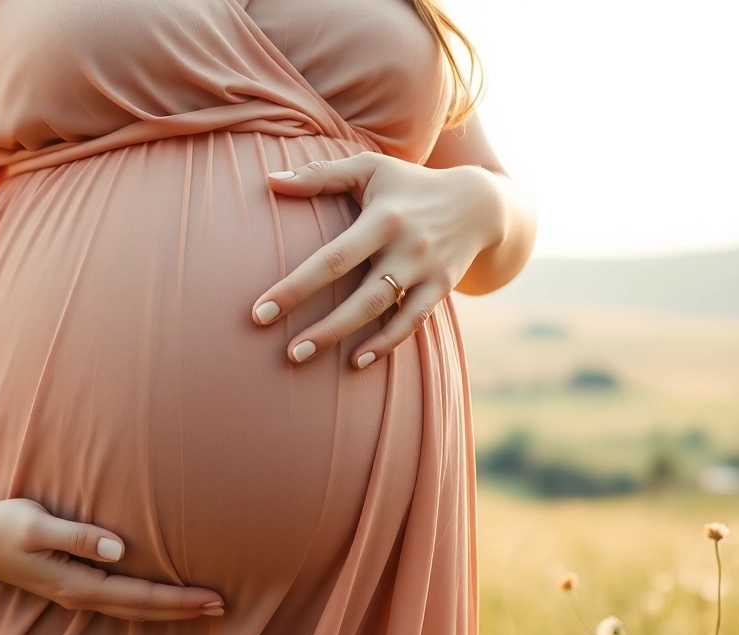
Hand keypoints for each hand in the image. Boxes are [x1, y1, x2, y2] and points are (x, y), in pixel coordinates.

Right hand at [0, 499, 224, 620]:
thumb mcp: (35, 524)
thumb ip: (77, 537)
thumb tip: (118, 549)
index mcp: (76, 583)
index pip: (139, 595)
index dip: (178, 599)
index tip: (213, 598)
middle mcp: (79, 594)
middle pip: (141, 608)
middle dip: (182, 609)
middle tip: (223, 606)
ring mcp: (73, 591)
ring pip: (131, 606)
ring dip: (167, 607)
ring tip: (200, 605)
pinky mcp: (68, 582)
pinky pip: (117, 598)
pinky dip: (144, 599)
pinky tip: (155, 595)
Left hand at [251, 152, 504, 368]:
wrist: (479, 204)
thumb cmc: (409, 185)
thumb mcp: (370, 168)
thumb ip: (321, 174)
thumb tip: (270, 181)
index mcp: (382, 218)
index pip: (332, 258)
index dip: (296, 287)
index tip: (260, 311)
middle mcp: (406, 247)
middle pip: (358, 293)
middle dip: (321, 326)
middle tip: (286, 352)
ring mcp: (426, 270)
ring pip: (382, 311)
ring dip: (344, 337)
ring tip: (303, 358)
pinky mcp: (442, 288)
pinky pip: (413, 321)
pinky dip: (387, 342)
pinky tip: (357, 361)